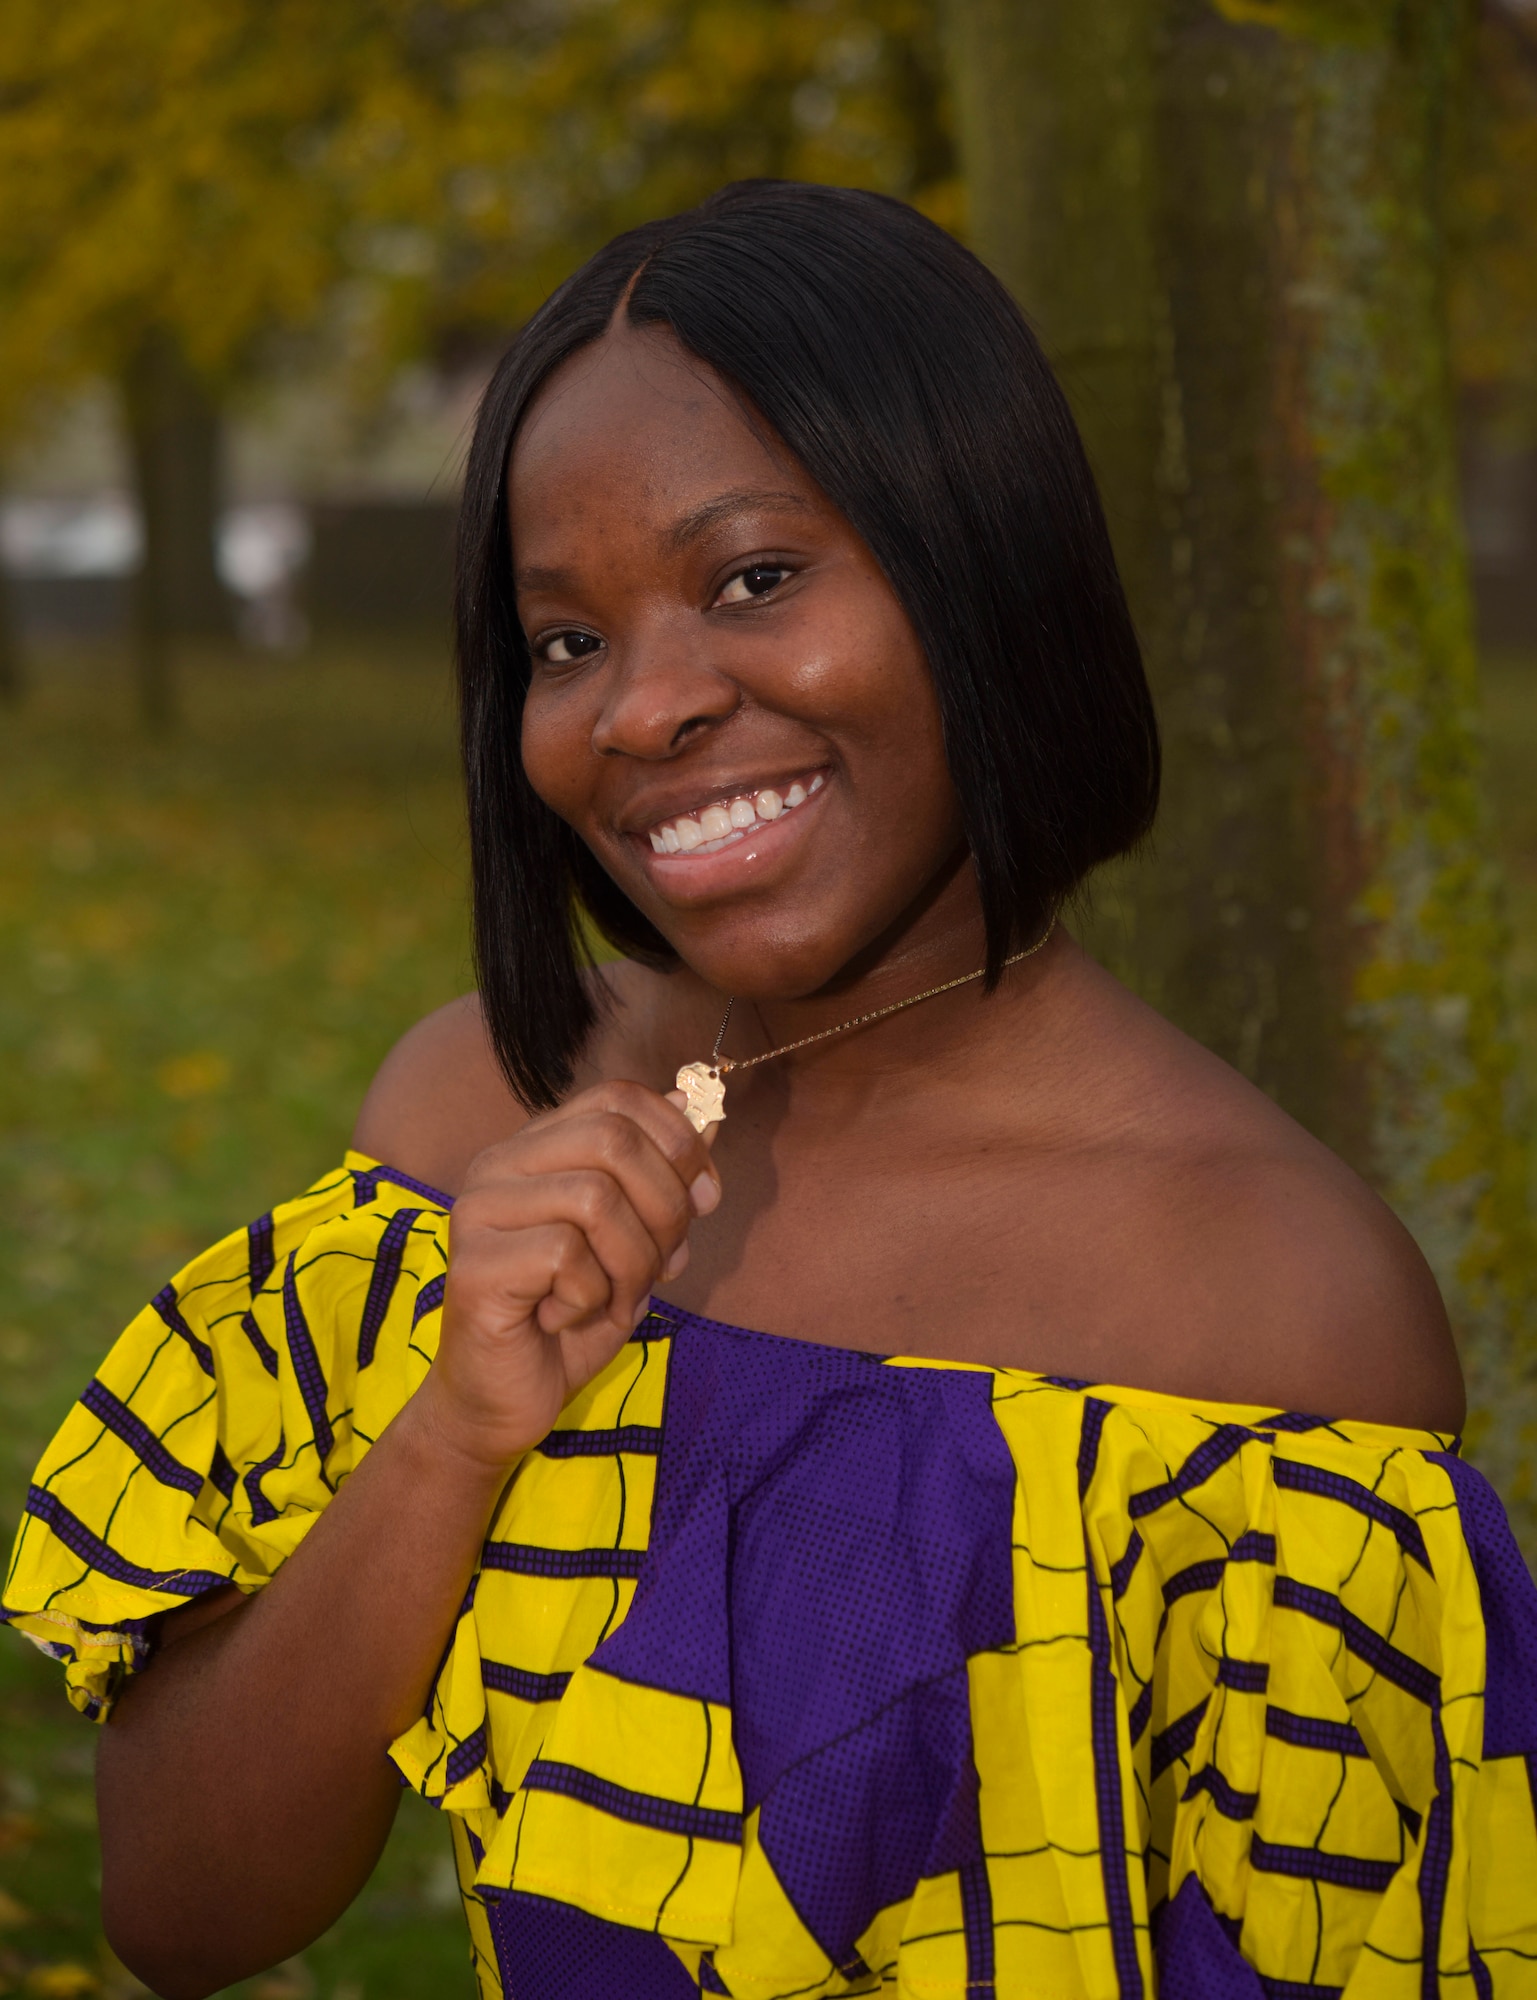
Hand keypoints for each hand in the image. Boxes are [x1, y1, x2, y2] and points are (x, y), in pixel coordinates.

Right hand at [416, 1081, 719, 1469]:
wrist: (501, 1402)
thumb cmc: (569, 1319)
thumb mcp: (634, 1241)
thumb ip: (659, 1178)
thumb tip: (700, 1108)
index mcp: (536, 1148)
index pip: (618, 1097)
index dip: (678, 1141)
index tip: (707, 1197)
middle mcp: (498, 1165)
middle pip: (613, 1139)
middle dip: (665, 1208)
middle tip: (664, 1265)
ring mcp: (478, 1211)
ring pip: (596, 1199)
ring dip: (632, 1263)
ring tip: (614, 1300)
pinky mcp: (475, 1265)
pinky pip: (566, 1256)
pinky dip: (591, 1296)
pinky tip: (564, 1317)